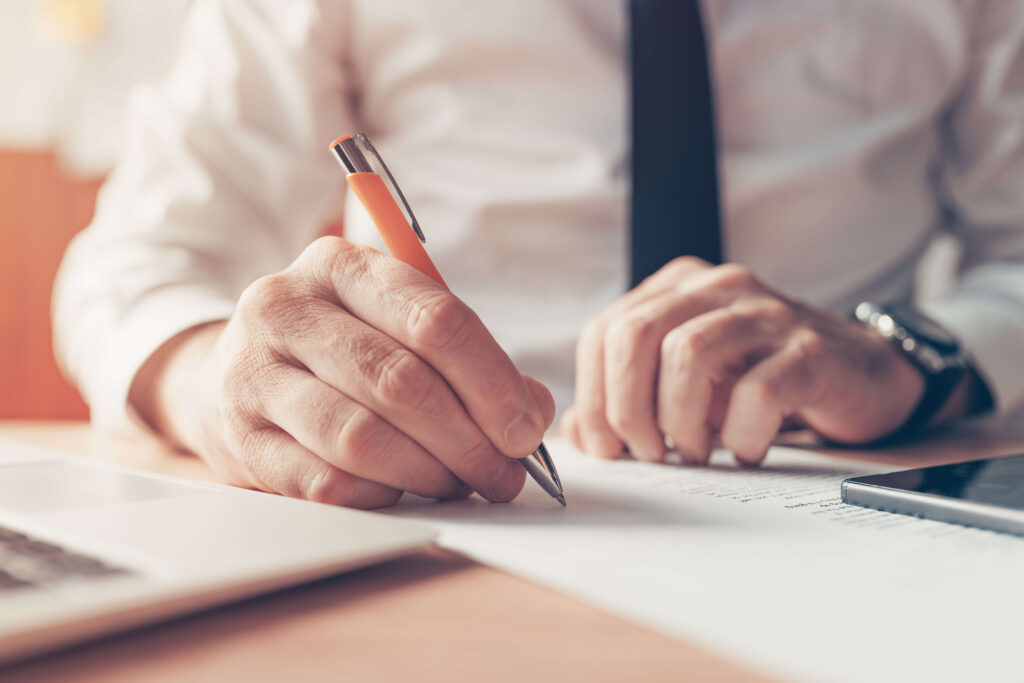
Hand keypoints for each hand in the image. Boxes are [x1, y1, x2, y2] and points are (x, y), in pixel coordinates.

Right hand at [131, 237, 554, 507]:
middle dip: (468, 439)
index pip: (434, 319)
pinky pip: (326, 482)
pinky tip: (402, 490)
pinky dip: (381, 494)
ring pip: (362, 437)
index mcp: (339, 265)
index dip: (491, 381)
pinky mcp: (240, 440)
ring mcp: (253, 374)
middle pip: (401, 382)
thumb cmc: (336, 349)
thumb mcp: (396, 325)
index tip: (525, 428)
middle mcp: (286, 308)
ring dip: (428, 473)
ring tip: (457, 483)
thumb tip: (532, 413)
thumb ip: (470, 359)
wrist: (231, 375)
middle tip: (502, 472)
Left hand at [562, 258, 924, 464]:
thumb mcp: (686, 387)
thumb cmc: (760, 380)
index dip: (594, 396)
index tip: (606, 448)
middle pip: (635, 335)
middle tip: (646, 453)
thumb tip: (578, 434)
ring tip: (694, 453)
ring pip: (688, 353)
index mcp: (675, 289)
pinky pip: (758, 390)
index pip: (604, 331)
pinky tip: (746, 451)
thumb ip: (627, 402)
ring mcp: (765, 312)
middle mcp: (716, 288)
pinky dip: (741, 434)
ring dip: (679, 419)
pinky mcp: (810, 348)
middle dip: (626, 407)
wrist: (859, 375)